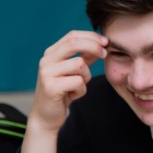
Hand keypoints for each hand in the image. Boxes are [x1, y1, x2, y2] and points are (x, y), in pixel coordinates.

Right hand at [21, 31, 107, 152]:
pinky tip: (72, 96)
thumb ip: (85, 58)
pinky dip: (81, 90)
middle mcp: (46, 60)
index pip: (72, 36)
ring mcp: (46, 73)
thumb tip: (101, 44)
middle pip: (74, 43)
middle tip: (104, 54)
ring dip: (86, 76)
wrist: (46, 116)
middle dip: (94, 47)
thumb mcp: (74, 72)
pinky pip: (78, 82)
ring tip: (79, 86)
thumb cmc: (63, 93)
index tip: (106, 42)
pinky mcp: (50, 87)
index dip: (91, 36)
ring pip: (79, 64)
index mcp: (51, 54)